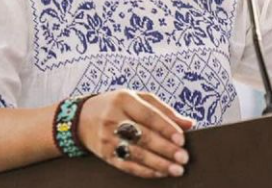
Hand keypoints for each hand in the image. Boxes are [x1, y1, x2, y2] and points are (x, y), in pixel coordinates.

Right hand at [78, 90, 194, 177]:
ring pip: (136, 154)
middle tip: (184, 158)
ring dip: (159, 163)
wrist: (81, 117)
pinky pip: (127, 165)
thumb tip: (189, 123)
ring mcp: (107, 138)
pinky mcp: (105, 154)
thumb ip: (164, 110)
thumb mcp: (138, 99)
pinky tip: (160, 173)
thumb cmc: (118, 106)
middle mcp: (113, 118)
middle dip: (166, 149)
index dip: (166, 128)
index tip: (182, 139)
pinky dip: (145, 171)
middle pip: (143, 136)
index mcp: (124, 100)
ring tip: (177, 169)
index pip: (149, 115)